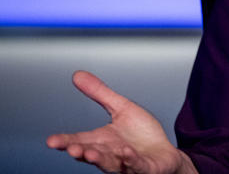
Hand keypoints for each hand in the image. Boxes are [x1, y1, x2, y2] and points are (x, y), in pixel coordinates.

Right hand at [46, 71, 194, 173]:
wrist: (164, 154)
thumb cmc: (142, 134)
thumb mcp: (122, 108)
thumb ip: (100, 94)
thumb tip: (77, 75)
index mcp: (102, 141)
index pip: (79, 141)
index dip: (66, 142)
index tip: (51, 141)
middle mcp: (110, 154)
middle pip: (91, 153)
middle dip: (80, 152)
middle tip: (71, 148)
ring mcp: (126, 163)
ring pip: (110, 163)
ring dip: (100, 158)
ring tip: (90, 153)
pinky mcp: (145, 168)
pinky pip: (137, 166)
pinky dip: (131, 160)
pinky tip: (127, 153)